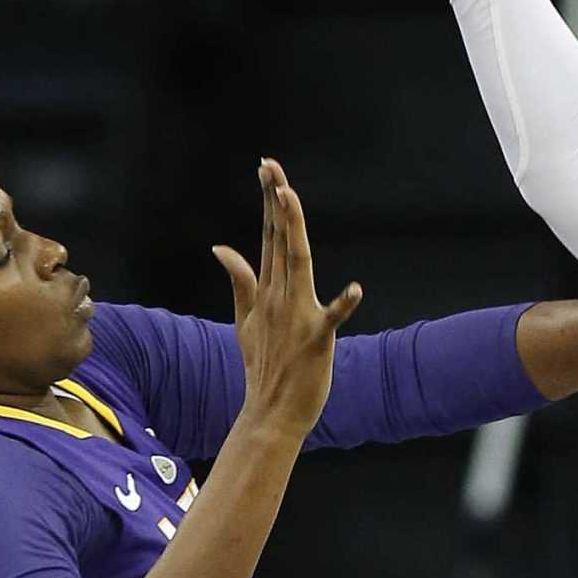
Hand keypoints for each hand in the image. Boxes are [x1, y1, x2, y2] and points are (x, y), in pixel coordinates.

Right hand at [211, 159, 361, 438]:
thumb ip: (240, 281)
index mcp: (267, 290)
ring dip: (293, 230)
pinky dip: (343, 305)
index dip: (269, 202)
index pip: (268, 237)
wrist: (270, 411)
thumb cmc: (265, 366)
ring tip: (289, 197)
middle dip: (275, 202)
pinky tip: (355, 289)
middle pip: (278, 240)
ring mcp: (296, 316)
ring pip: (296, 264)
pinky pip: (331, 319)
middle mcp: (280, 297)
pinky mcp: (316, 340)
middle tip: (271, 166)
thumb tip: (222, 247)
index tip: (267, 169)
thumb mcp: (246, 320)